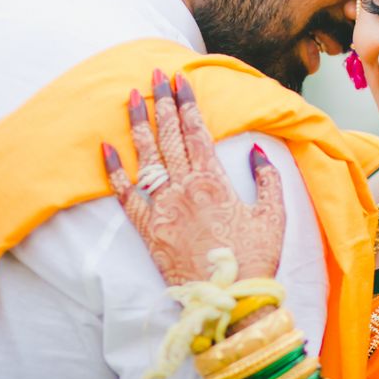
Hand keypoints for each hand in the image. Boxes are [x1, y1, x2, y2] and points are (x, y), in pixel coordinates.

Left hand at [102, 68, 285, 286]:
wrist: (228, 303)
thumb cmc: (254, 261)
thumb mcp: (273, 217)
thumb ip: (267, 179)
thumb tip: (256, 150)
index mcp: (215, 182)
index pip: (197, 131)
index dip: (187, 102)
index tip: (181, 79)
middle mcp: (186, 189)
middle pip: (170, 135)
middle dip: (163, 101)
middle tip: (156, 74)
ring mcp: (163, 208)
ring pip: (146, 157)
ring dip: (138, 124)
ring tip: (131, 97)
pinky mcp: (148, 230)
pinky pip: (125, 195)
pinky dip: (113, 171)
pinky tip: (105, 147)